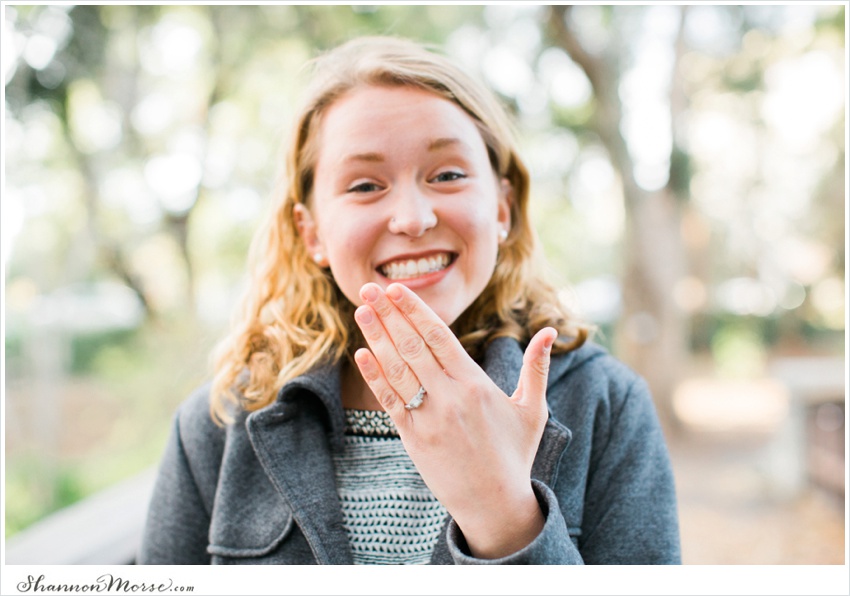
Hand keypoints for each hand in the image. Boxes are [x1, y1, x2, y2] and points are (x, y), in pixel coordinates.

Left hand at [352, 282, 557, 558]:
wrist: (495, 504)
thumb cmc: (515, 454)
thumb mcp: (532, 410)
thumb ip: (536, 367)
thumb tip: (548, 331)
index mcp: (476, 385)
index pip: (439, 336)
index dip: (416, 310)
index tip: (397, 289)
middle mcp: (449, 397)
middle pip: (412, 346)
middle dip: (388, 314)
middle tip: (368, 288)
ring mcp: (428, 418)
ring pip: (396, 369)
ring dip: (376, 337)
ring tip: (361, 311)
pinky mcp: (412, 438)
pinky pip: (389, 401)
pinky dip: (374, 377)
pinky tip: (362, 354)